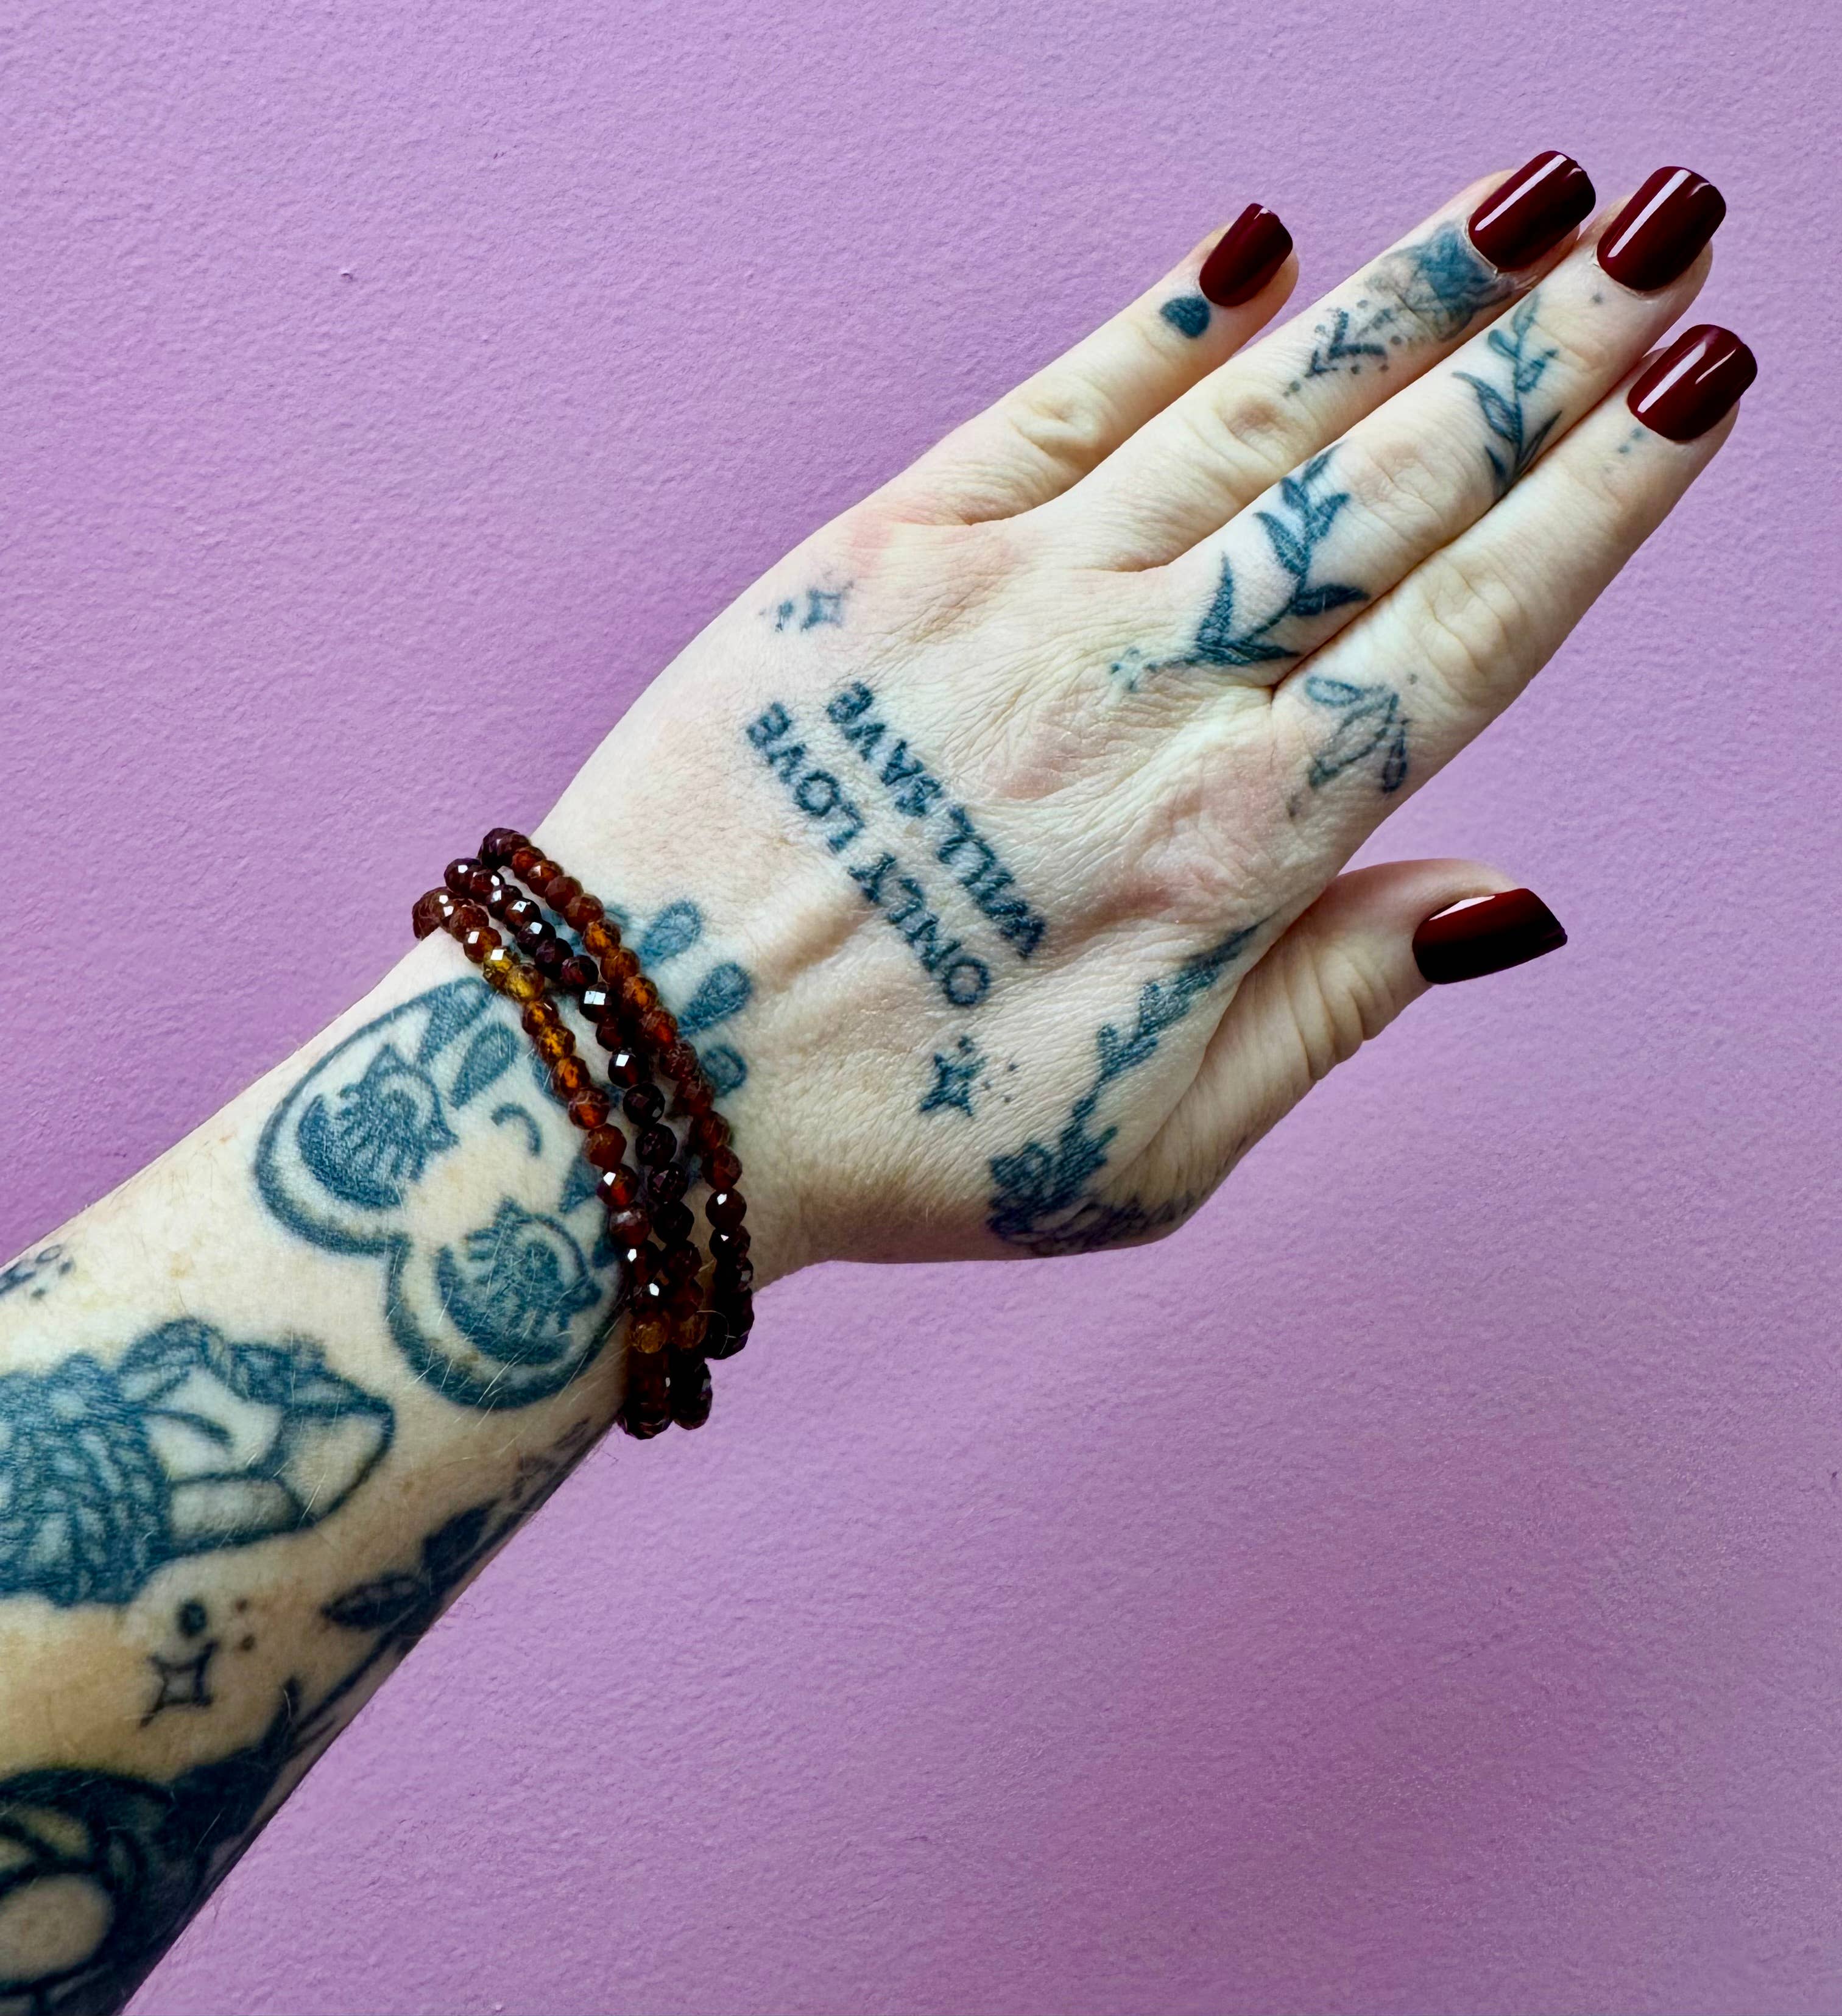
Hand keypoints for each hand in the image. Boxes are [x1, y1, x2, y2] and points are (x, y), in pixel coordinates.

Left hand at [537, 156, 1746, 1279]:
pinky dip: (1159, 324)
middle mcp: (1143, 697)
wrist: (641, 1074)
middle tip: (1672, 223)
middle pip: (1388, 493)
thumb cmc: (903, 1138)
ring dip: (1404, 299)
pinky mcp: (878, 556)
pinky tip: (1255, 245)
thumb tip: (1513, 895)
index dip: (1601, 501)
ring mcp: (1008, 606)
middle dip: (1552, 353)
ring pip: (1250, 420)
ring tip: (1532, 198)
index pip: (1468, 630)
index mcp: (1236, 848)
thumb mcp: (1158, 1150)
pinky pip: (1051, 407)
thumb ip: (1339, 1003)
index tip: (1703, 380)